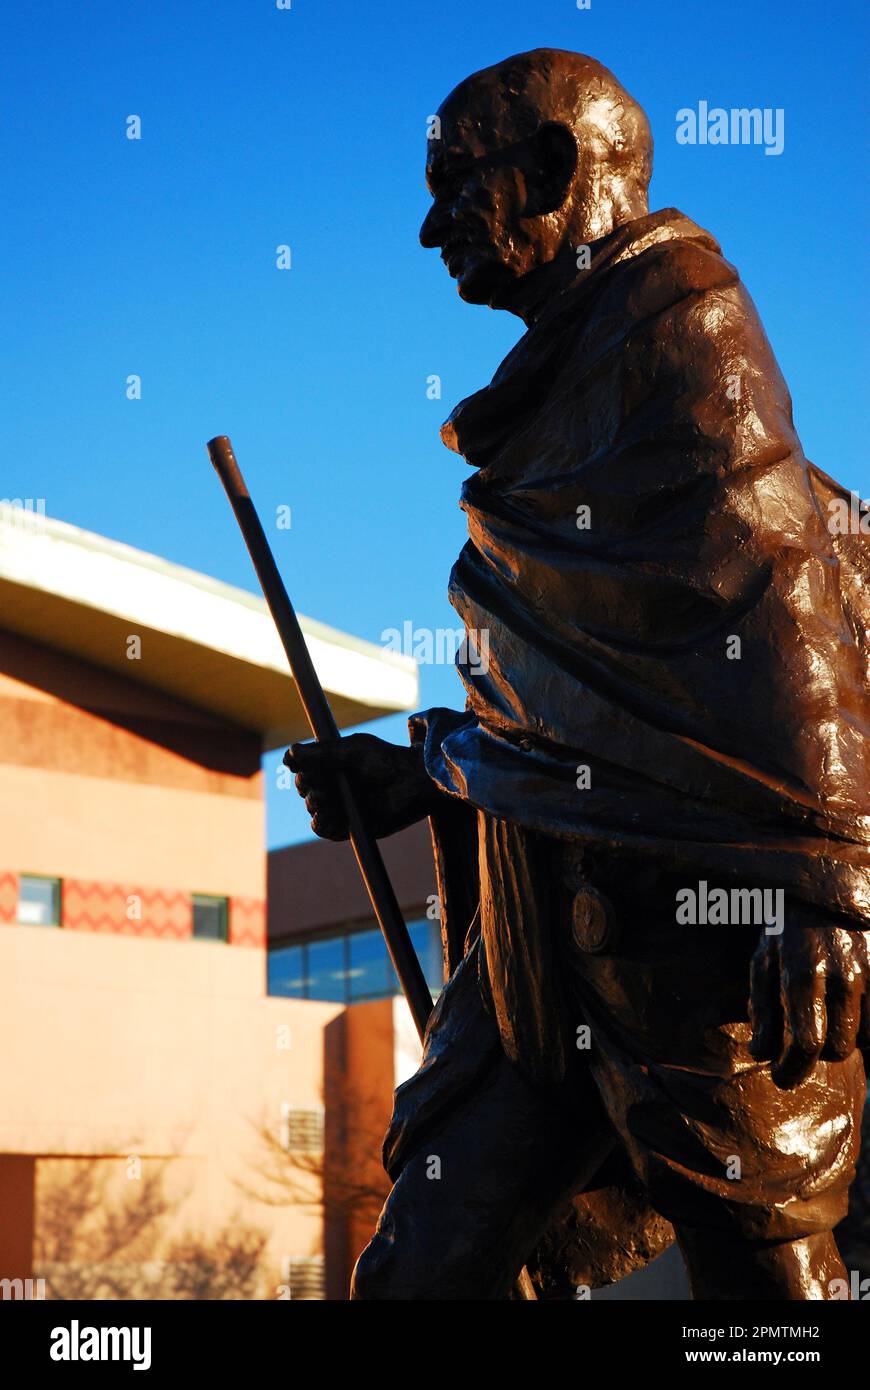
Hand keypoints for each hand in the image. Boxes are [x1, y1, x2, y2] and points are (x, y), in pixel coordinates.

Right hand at [284, 733, 440, 840]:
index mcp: (333, 766)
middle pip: (306, 792)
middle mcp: (336, 787)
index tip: (307, 769)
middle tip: (324, 785)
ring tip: (327, 799)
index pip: (304, 772)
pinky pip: (326, 830)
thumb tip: (289, 754)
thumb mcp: (353, 750)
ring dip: (316, 805)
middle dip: (309, 788)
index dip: (302, 772)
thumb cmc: (386, 760)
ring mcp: (343, 807)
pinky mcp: (351, 826)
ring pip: (314, 811)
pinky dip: (322, 824)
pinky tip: (325, 817)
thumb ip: (322, 753)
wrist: (413, 781)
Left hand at [749, 927, 869, 1087]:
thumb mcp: (764, 961)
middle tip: (804, 1040)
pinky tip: (848, 1011)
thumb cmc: (789, 930)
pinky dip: (866, 1027)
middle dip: (817, 1052)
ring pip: (863, 1040)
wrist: (831, 889)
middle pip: (838, 1047)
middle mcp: (843, 974)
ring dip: (844, 1038)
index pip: (807, 1041)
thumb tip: (760, 1053)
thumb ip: (761, 1008)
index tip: (781, 1078)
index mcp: (804, 971)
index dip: (793, 1069)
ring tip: (827, 1017)